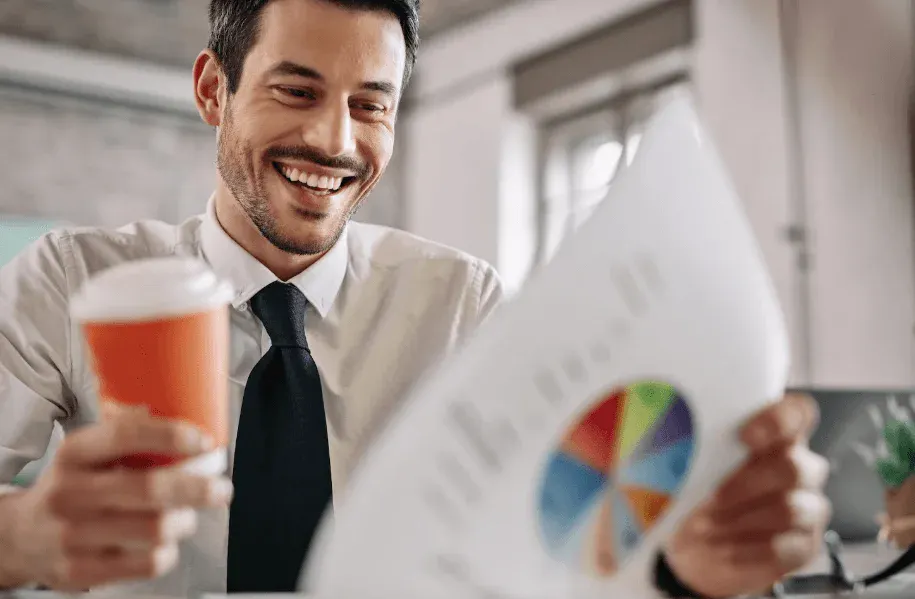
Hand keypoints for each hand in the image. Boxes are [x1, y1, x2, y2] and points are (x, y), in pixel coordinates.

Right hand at [2, 411, 232, 590]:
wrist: (19, 536)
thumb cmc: (72, 486)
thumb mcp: (87, 453)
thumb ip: (127, 433)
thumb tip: (183, 409)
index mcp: (74, 453)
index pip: (125, 435)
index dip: (171, 435)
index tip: (204, 441)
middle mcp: (70, 492)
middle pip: (150, 489)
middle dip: (198, 488)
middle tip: (221, 488)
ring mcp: (72, 535)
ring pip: (155, 529)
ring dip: (184, 521)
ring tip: (186, 516)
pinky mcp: (79, 570)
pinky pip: (147, 563)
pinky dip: (168, 552)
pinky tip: (164, 543)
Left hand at [663, 393, 830, 597]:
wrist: (696, 549)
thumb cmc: (693, 496)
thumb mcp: (685, 469)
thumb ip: (690, 451)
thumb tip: (667, 446)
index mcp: (774, 437)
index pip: (797, 413)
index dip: (778, 421)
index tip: (744, 436)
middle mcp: (799, 468)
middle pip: (794, 467)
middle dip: (747, 483)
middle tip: (709, 496)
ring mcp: (807, 508)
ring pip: (790, 508)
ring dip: (740, 518)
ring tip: (703, 525)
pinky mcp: (804, 545)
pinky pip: (785, 546)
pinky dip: (745, 548)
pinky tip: (718, 547)